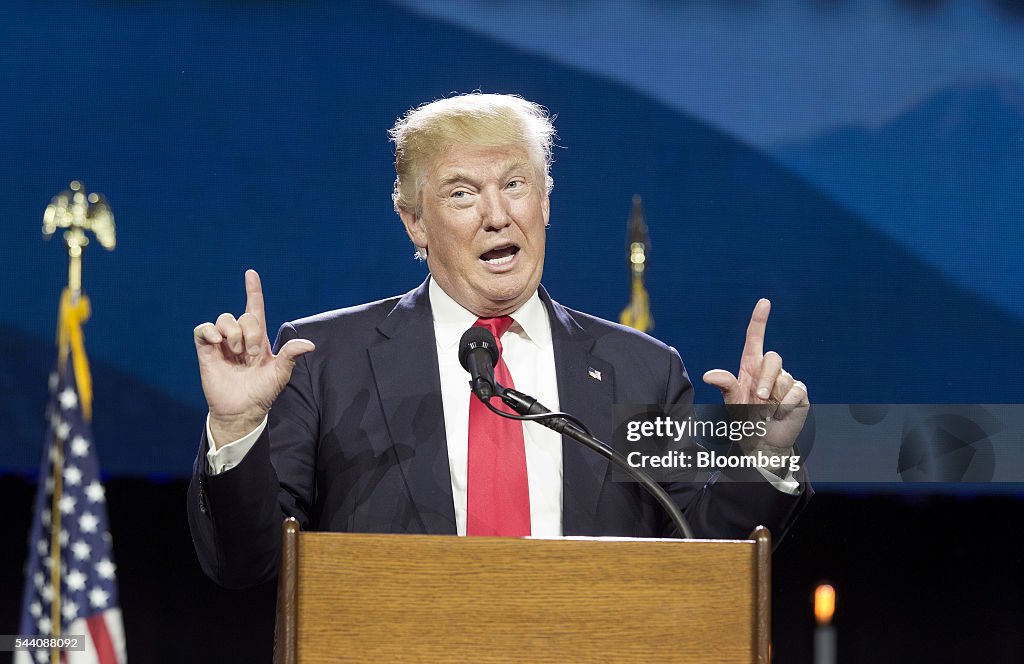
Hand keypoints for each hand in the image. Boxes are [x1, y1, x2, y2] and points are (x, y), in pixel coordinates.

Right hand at [193, 270, 314, 446]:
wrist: (241, 410)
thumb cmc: (262, 392)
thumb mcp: (280, 373)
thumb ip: (291, 355)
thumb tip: (310, 344)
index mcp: (258, 338)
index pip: (255, 307)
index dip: (253, 290)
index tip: (251, 273)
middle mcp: (240, 337)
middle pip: (244, 316)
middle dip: (251, 334)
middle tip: (251, 355)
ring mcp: (222, 342)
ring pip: (224, 319)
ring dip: (233, 334)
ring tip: (237, 354)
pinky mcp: (206, 350)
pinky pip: (203, 329)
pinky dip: (210, 331)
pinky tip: (218, 343)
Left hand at [702, 299, 808, 453]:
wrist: (762, 442)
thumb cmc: (745, 419)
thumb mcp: (732, 402)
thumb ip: (725, 386)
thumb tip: (708, 375)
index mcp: (751, 367)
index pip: (756, 339)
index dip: (759, 320)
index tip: (764, 302)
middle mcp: (769, 371)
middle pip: (773, 358)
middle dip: (766, 379)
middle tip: (759, 400)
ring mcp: (786, 382)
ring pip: (784, 378)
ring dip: (774, 398)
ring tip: (767, 412)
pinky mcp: (800, 394)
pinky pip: (796, 392)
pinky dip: (785, 406)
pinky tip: (780, 414)